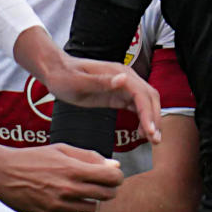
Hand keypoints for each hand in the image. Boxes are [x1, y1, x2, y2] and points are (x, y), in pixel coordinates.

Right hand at [0, 134, 122, 211]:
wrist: (3, 173)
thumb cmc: (35, 158)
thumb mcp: (63, 150)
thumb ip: (90, 157)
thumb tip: (115, 166)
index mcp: (75, 169)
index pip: (112, 178)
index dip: (116, 176)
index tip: (112, 175)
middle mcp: (69, 189)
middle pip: (107, 195)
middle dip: (109, 189)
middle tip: (100, 183)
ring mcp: (59, 205)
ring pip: (92, 209)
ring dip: (91, 200)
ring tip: (80, 190)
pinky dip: (75, 209)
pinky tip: (66, 199)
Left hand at [42, 54, 162, 144]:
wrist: (56, 71)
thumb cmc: (64, 76)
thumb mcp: (78, 81)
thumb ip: (101, 81)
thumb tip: (124, 79)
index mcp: (119, 73)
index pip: (142, 94)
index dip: (148, 113)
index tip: (150, 131)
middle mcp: (126, 78)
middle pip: (150, 98)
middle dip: (155, 119)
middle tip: (155, 140)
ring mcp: (124, 86)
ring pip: (146, 103)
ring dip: (151, 120)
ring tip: (151, 140)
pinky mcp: (118, 95)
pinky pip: (137, 107)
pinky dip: (143, 119)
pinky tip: (141, 132)